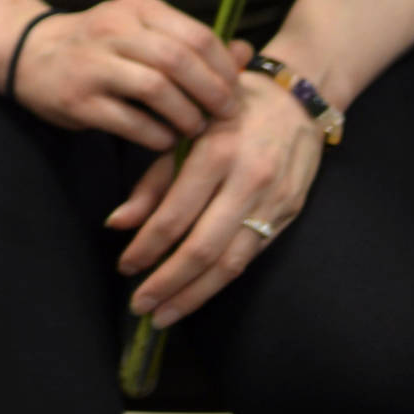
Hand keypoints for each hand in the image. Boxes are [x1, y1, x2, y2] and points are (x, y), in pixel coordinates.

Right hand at [12, 0, 243, 149]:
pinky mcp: (79, 99)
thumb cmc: (101, 46)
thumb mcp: (144, 32)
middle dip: (211, 93)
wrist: (32, 54)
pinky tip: (165, 139)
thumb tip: (247, 52)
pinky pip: (132, 121)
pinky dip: (158, 135)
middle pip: (178, 60)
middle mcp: (114, 29)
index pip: (196, 34)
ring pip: (156, 89)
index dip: (223, 68)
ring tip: (195, 128)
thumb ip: (193, 43)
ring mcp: (93, 64)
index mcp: (138, 8)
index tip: (235, 91)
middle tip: (226, 116)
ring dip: (186, 116)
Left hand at [108, 70, 324, 326]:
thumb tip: (117, 224)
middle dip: (168, 284)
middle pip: (203, 249)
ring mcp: (273, 201)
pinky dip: (222, 279)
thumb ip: (153, 180)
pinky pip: (251, 256)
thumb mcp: (184, 131)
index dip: (147, 247)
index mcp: (215, 152)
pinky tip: (198, 293)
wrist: (296, 99)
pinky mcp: (289, 214)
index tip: (125, 267)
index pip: (176, 215)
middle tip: (141, 306)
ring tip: (165, 315)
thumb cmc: (227, 110)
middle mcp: (246, 180)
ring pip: (231, 263)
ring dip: (195, 295)